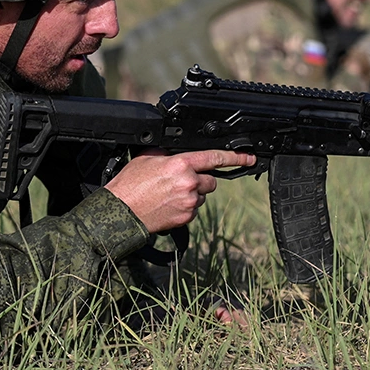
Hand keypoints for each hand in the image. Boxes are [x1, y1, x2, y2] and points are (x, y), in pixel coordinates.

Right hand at [104, 149, 255, 232]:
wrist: (120, 212)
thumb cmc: (130, 184)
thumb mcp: (148, 157)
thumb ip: (169, 153)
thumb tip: (179, 152)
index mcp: (181, 164)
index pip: (214, 157)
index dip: (235, 157)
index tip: (248, 157)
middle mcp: (189, 182)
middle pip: (210, 180)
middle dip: (200, 180)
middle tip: (180, 181)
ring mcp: (189, 202)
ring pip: (202, 195)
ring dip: (193, 194)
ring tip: (169, 194)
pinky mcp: (186, 217)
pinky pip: (194, 209)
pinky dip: (186, 207)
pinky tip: (168, 204)